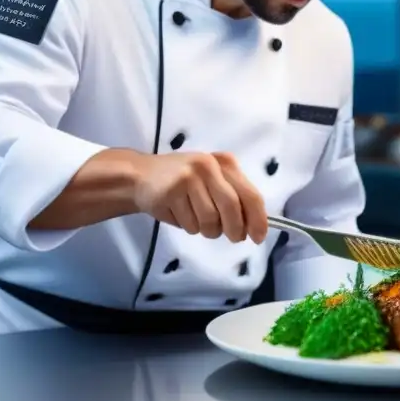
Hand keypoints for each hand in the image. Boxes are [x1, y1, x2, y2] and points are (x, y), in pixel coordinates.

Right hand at [131, 152, 268, 242]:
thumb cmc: (184, 181)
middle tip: (233, 237)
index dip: (258, 220)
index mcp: (226, 163)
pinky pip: (189, 224)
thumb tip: (254, 227)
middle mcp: (209, 166)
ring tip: (196, 219)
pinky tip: (178, 213)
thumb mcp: (213, 180)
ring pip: (210, 221)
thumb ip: (234, 197)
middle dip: (234, 230)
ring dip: (207, 230)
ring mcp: (189, 178)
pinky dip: (187, 227)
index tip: (258, 237)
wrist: (141, 175)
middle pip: (232, 209)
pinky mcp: (171, 192)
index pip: (251, 194)